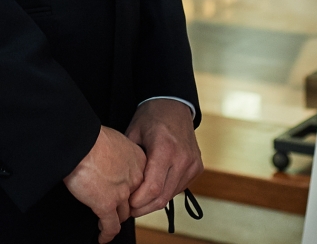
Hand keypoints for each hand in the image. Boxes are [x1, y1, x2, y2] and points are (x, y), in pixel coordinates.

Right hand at [64, 126, 146, 242]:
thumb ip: (119, 154)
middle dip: (126, 205)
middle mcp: (135, 179)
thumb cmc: (92, 137)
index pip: (142, 183)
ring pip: (124, 214)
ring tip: (107, 221)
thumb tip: (112, 159)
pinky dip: (106, 234)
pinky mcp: (106, 205)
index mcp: (139, 162)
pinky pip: (110, 226)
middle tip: (116, 207)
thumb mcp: (115, 140)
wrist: (80, 142)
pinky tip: (102, 237)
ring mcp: (122, 194)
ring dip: (115, 219)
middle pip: (135, 200)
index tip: (127, 194)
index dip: (134, 190)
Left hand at [125, 99, 202, 217]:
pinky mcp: (197, 167)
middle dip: (143, 208)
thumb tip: (119, 187)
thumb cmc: (151, 117)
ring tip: (138, 201)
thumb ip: (129, 161)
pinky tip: (153, 189)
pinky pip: (179, 188)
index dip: (137, 202)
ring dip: (154, 202)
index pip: (152, 188)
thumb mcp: (133, 134)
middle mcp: (183, 158)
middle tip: (128, 210)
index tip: (125, 204)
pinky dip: (165, 192)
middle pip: (162, 197)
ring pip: (171, 196)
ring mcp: (192, 163)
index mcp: (165, 148)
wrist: (174, 105)